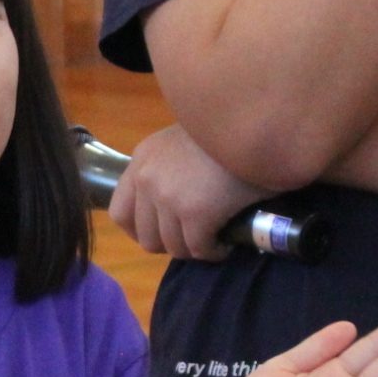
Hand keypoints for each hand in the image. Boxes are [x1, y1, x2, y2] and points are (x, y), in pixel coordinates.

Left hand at [112, 125, 270, 260]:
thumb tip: (170, 205)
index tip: (161, 234)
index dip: (139, 231)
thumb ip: (167, 168)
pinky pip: (198, 248)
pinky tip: (225, 245)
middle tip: (193, 239)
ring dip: (194, 248)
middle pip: (146, 237)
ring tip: (212, 240)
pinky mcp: (195, 212)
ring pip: (173, 246)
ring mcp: (168, 196)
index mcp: (142, 159)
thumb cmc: (226, 133)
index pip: (120, 212)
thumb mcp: (183, 141)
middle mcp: (147, 178)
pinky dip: (213, 252)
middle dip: (171, 244)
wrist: (258, 124)